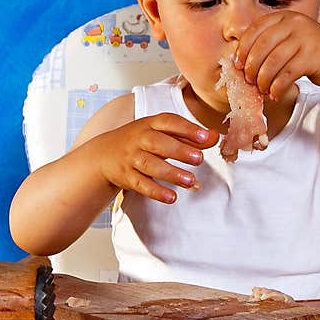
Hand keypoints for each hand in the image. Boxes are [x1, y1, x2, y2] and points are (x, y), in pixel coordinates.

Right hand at [94, 113, 218, 203]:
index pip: (169, 122)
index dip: (187, 128)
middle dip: (179, 150)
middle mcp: (139, 139)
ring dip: (171, 173)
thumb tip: (215, 137)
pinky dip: (156, 191)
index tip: (205, 136)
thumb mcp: (161, 133)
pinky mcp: (127, 177)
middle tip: (198, 159)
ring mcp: (131, 158)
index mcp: (150, 124)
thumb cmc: (141, 141)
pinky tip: (171, 197)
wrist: (104, 155)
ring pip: (151, 165)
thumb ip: (189, 136)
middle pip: (158, 143)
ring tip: (191, 181)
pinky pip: (142, 184)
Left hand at [233, 10, 319, 99]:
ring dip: (263, 80)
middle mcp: (294, 24)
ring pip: (273, 62)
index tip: (238, 65)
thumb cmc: (311, 52)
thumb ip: (269, 44)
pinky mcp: (312, 56)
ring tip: (262, 89)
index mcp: (284, 17)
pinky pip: (286, 74)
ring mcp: (304, 38)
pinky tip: (275, 94)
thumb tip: (240, 62)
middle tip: (250, 81)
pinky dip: (277, 87)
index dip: (243, 49)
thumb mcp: (289, 39)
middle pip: (261, 47)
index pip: (255, 30)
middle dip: (252, 67)